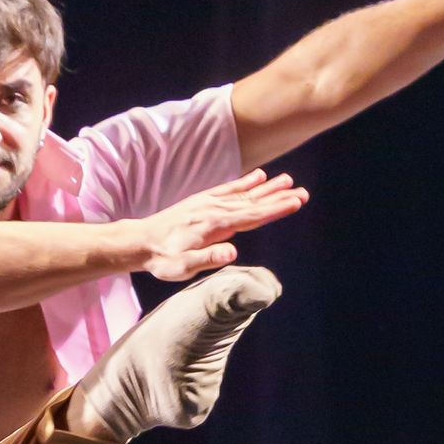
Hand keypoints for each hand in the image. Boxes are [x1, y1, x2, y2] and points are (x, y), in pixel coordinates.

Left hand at [137, 171, 306, 281]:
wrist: (139, 242)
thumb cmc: (161, 259)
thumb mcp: (183, 266)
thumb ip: (208, 259)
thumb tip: (233, 254)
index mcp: (215, 225)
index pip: (252, 216)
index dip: (276, 209)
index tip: (296, 201)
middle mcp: (214, 209)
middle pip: (254, 202)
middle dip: (279, 197)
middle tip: (303, 192)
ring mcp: (209, 203)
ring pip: (245, 194)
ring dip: (268, 188)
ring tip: (288, 180)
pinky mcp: (203, 201)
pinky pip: (229, 189)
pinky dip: (246, 182)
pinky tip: (259, 176)